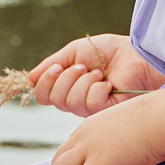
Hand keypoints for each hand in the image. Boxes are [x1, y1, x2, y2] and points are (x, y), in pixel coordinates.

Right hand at [29, 33, 164, 116]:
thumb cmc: (109, 52)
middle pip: (54, 100)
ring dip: (84, 81)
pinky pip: (90, 104)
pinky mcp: (106, 113)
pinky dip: (97, 89)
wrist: (135, 54)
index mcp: (67, 87)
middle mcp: (76, 102)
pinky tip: (109, 84)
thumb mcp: (75, 52)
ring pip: (70, 102)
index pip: (43, 95)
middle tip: (85, 67)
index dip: (46, 82)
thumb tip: (29, 78)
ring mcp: (90, 110)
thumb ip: (52, 64)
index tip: (58, 66)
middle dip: (66, 78)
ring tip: (99, 73)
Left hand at [48, 93, 164, 164]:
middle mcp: (83, 136)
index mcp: (90, 126)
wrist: (163, 119)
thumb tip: (123, 154)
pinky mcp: (97, 164)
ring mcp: (88, 150)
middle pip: (57, 161)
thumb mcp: (126, 125)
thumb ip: (116, 138)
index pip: (68, 148)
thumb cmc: (156, 121)